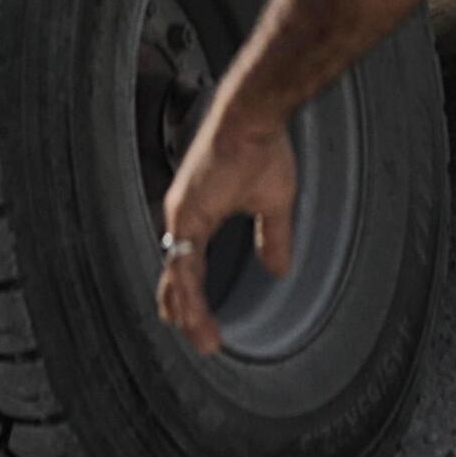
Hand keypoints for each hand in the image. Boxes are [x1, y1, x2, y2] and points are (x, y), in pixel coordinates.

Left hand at [154, 101, 297, 358]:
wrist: (254, 117)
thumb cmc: (261, 146)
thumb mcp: (273, 202)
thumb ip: (272, 237)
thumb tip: (278, 269)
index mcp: (199, 212)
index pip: (187, 262)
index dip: (190, 291)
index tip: (195, 319)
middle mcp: (184, 215)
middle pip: (176, 273)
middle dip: (183, 308)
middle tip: (195, 338)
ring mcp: (182, 214)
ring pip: (178, 274)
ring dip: (189, 310)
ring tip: (201, 339)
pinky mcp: (186, 213)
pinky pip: (184, 262)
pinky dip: (188, 292)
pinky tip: (192, 316)